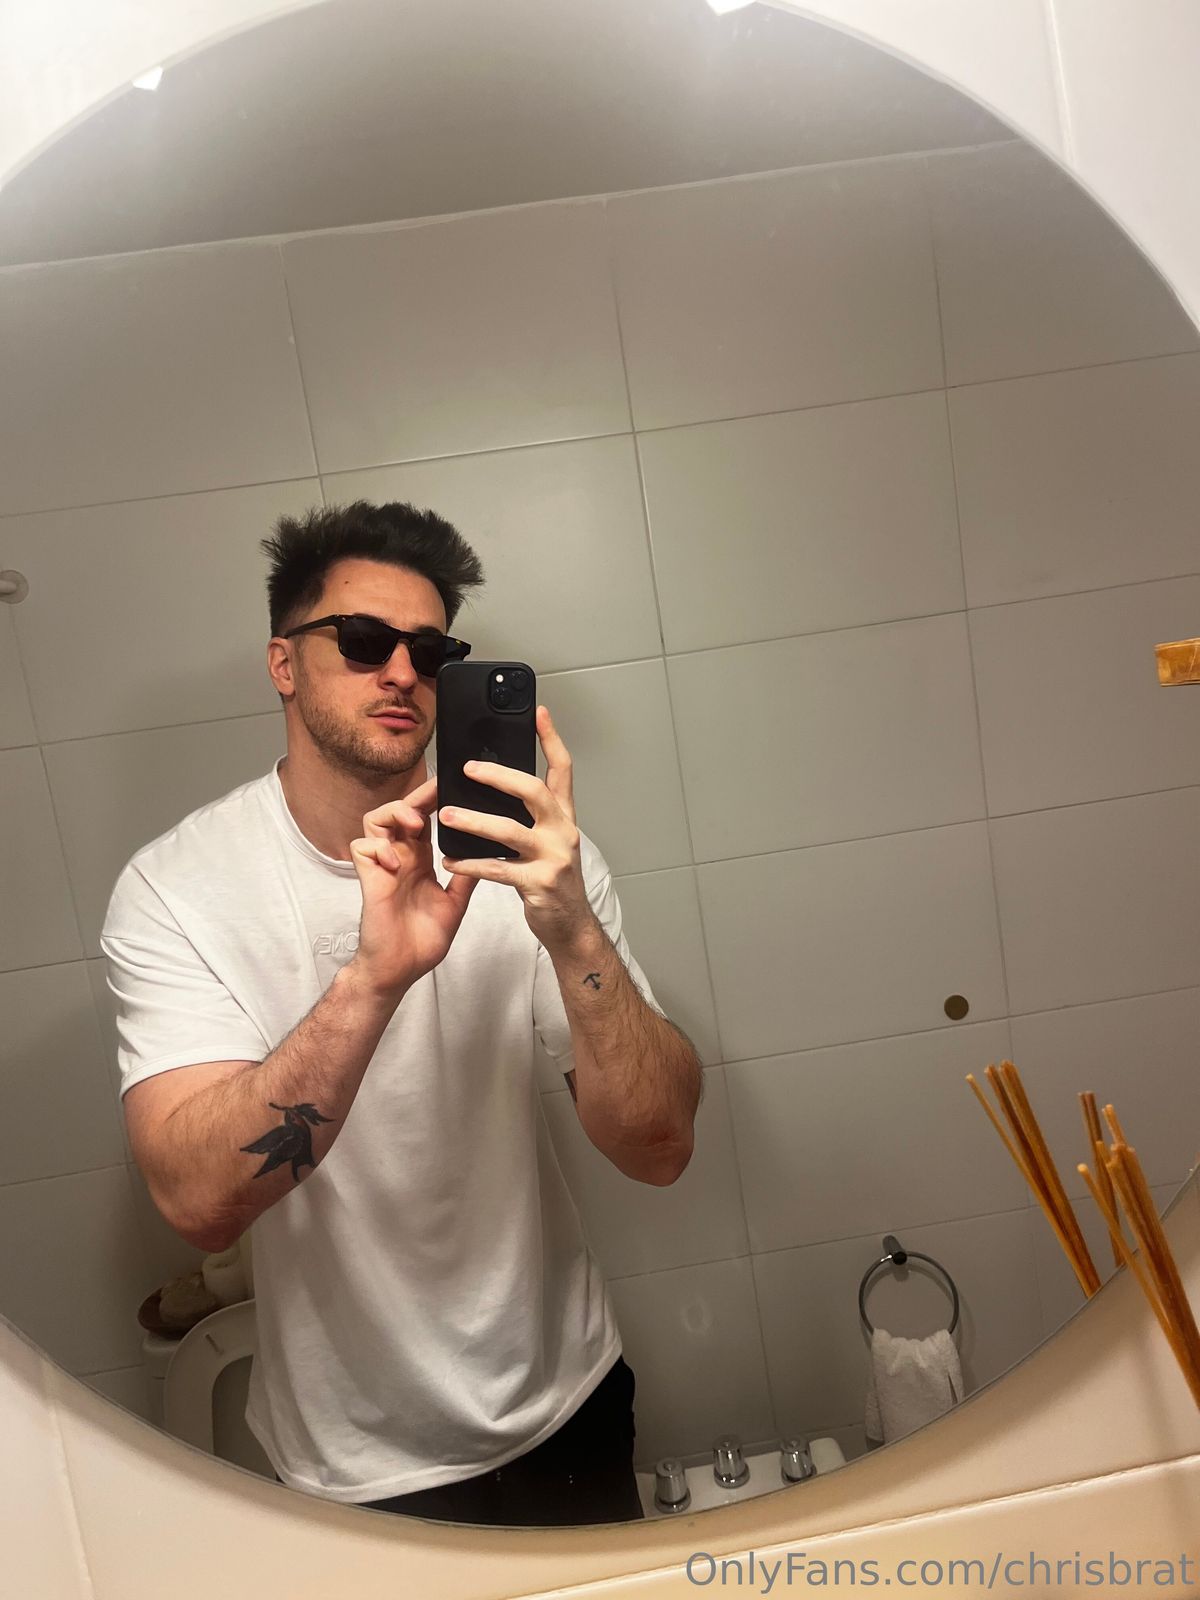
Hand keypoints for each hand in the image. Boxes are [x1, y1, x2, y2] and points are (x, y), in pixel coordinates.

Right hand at [348, 776, 478, 998]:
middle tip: (437, 792)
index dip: (434, 800)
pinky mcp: (369, 879)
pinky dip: (378, 847)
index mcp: (420, 860)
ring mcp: (382, 867)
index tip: (455, 789)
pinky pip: (362, 847)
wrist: (400, 969)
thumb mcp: (454, 903)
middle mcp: (400, 858)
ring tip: (416, 823)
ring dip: (394, 814)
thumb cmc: (422, 940)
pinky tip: (397, 862)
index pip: (424, 818)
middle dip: (417, 796)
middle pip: (400, 810)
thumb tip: (490, 852)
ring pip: (375, 820)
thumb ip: (466, 876)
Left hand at [438, 704, 590, 949]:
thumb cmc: (552, 881)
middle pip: (534, 791)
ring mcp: (553, 858)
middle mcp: (563, 832)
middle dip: (500, 776)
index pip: (562, 770)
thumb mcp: (549, 841)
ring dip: (475, 821)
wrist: (570, 927)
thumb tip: (498, 786)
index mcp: (563, 817)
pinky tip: (451, 861)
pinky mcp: (538, 884)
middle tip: (469, 768)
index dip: (551, 739)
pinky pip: (498, 870)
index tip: (537, 712)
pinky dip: (471, 864)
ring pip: (510, 830)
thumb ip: (531, 816)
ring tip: (448, 814)